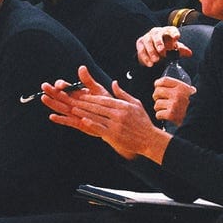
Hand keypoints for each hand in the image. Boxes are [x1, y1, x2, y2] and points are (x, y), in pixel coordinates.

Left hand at [44, 65, 169, 160]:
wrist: (150, 139)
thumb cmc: (143, 121)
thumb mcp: (136, 104)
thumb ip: (122, 94)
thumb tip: (114, 83)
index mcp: (123, 106)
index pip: (103, 100)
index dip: (91, 98)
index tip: (81, 95)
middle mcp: (119, 114)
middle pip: (97, 107)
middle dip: (83, 104)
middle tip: (72, 100)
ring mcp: (116, 124)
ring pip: (97, 116)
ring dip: (83, 112)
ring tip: (72, 109)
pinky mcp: (114, 135)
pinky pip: (100, 128)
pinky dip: (91, 124)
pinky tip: (82, 121)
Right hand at [135, 26, 190, 67]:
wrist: (155, 51)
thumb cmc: (167, 47)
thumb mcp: (175, 49)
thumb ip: (182, 50)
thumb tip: (189, 53)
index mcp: (167, 31)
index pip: (171, 30)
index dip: (174, 33)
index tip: (176, 38)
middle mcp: (156, 32)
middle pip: (156, 34)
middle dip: (159, 43)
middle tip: (162, 51)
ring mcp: (147, 37)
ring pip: (148, 42)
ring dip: (151, 51)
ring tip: (156, 60)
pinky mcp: (140, 43)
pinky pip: (141, 49)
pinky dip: (145, 57)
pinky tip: (150, 64)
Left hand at [152, 76, 195, 124]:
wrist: (201, 119)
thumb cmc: (195, 106)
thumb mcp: (190, 93)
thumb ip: (181, 88)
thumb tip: (166, 84)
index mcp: (182, 87)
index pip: (164, 81)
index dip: (158, 84)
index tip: (157, 87)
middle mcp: (177, 94)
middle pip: (157, 92)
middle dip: (157, 97)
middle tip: (161, 100)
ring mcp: (174, 105)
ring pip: (156, 104)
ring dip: (159, 108)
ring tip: (165, 109)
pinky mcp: (171, 115)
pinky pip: (158, 114)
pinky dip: (160, 116)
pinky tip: (165, 116)